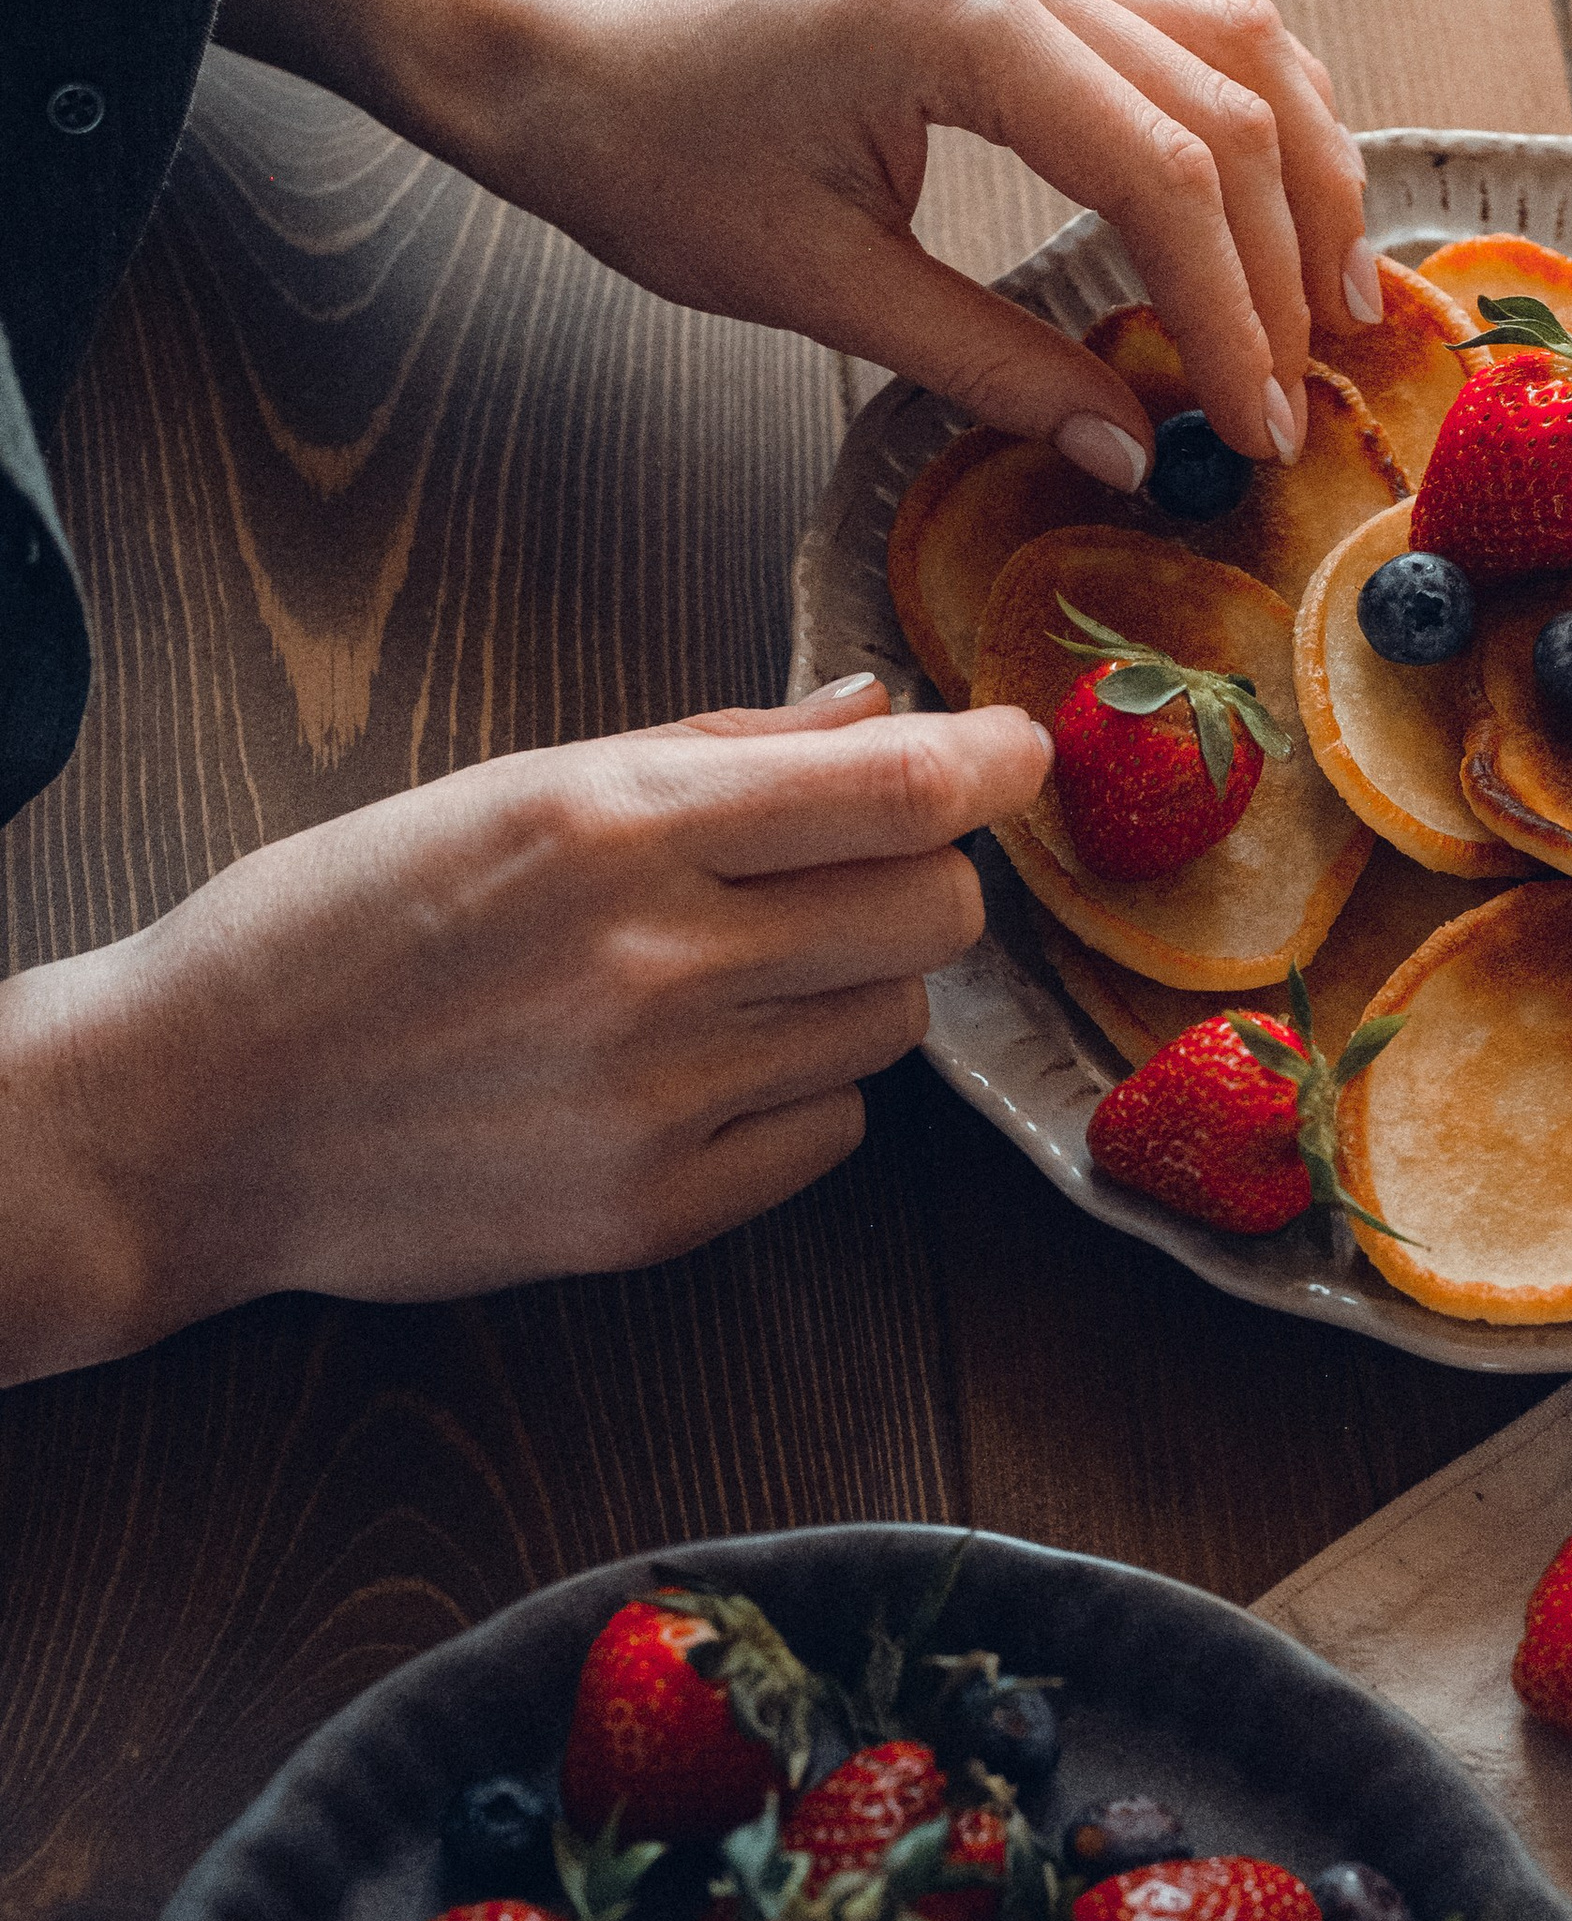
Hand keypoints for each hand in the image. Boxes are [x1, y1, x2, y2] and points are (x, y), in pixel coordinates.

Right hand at [0, 681, 1043, 1381]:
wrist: (202, 1112)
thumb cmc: (341, 928)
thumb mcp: (507, 789)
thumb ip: (714, 750)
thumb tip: (880, 710)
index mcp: (612, 826)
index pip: (893, 788)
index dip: (991, 764)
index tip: (1020, 754)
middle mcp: (655, 962)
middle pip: (932, 914)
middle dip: (921, 880)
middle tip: (852, 871)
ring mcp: (663, 1100)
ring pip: (888, 1027)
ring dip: (852, 988)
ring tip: (738, 975)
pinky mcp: (658, 1210)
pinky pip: (829, 1136)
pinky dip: (798, 1096)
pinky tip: (700, 1070)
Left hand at [215, 0, 1377, 486]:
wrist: (559, 54)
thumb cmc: (652, 163)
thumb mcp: (818, 294)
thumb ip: (987, 365)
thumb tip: (1129, 447)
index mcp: (954, 22)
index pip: (1162, 169)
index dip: (1231, 310)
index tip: (1256, 425)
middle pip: (1226, 100)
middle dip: (1284, 260)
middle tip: (1301, 394)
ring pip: (1231, 41)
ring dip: (1300, 172)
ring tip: (1333, 305)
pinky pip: (1181, 25)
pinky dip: (1247, 121)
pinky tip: (1273, 209)